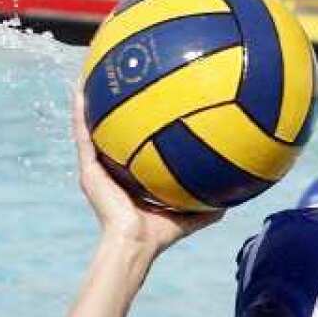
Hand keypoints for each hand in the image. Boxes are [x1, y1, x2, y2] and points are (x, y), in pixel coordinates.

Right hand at [72, 91, 222, 255]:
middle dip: (114, 104)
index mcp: (131, 177)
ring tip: (92, 71)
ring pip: (91, 126)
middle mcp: (112, 169)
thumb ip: (211, 202)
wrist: (136, 245)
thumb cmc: (161, 235)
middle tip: (121, 76)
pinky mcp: (88, 170)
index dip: (138, 125)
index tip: (148, 101)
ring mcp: (97, 169)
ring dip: (90, 100)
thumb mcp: (192, 213)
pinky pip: (82, 135)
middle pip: (112, 130)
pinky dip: (80, 113)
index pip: (134, 145)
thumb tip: (237, 191)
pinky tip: (80, 89)